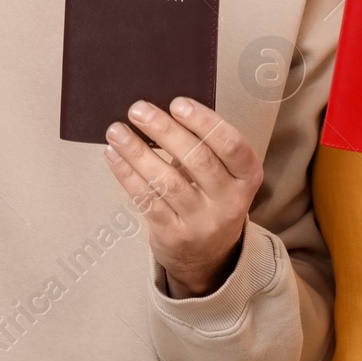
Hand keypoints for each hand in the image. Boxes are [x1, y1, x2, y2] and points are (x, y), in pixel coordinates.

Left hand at [105, 97, 261, 297]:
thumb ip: (203, 146)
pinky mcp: (174, 235)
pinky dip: (127, 174)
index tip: (177, 103)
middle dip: (164, 130)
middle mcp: (230, 201)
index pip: (232, 145)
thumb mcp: (224, 175)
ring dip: (138, 152)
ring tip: (116, 131)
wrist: (208, 257)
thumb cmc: (210, 197)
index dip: (205, 122)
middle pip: (197, 160)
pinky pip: (148, 200)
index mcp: (247, 177)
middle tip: (138, 109)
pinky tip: (114, 155)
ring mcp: (202, 222)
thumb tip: (160, 110)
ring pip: (168, 181)